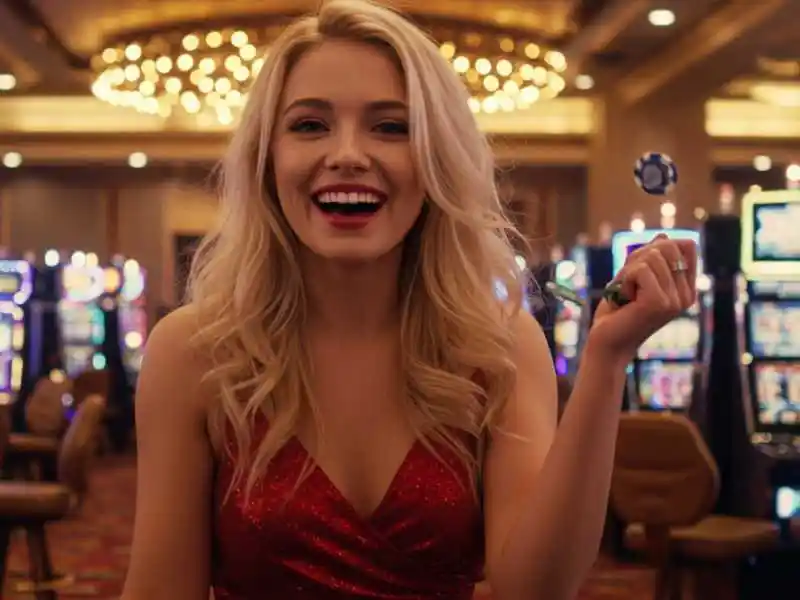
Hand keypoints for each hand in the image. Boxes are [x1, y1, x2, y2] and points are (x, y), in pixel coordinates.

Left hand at [587, 234, 697, 364]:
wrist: (606, 343)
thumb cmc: (617, 312)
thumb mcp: (633, 278)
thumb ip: (649, 258)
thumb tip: (663, 236)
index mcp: (686, 289)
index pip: (686, 246)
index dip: (659, 247)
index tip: (641, 270)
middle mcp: (687, 295)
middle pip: (668, 246)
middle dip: (640, 257)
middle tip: (629, 283)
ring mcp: (675, 300)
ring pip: (652, 256)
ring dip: (628, 271)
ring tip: (626, 294)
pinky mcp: (659, 303)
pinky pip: (640, 270)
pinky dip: (624, 280)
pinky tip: (624, 300)